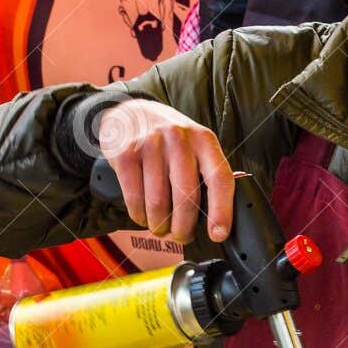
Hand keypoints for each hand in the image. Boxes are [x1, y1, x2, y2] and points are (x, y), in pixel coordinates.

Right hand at [97, 98, 233, 242]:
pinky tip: (143, 217)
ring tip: (161, 228)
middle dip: (184, 228)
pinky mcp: (125, 154)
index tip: (218, 234)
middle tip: (182, 236)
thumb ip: (207, 172)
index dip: (222, 211)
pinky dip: (139, 216)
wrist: (129, 111)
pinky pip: (135, 198)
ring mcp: (150, 145)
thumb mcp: (194, 144)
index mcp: (204, 140)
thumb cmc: (169, 138)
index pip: (220, 179)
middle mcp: (179, 139)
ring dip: (160, 225)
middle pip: (186, 198)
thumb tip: (219, 216)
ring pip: (159, 204)